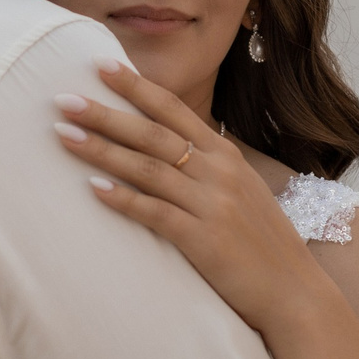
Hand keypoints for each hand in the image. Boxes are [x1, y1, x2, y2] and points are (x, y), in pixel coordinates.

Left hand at [54, 60, 337, 335]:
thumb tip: (172, 151)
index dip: (135, 87)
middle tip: (62, 98)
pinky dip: (122, 199)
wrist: (295, 292)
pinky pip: (155, 212)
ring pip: (147, 167)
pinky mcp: (203, 238)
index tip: (100, 65)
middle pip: (152, 133)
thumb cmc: (262, 245)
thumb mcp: (241, 192)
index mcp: (225, 155)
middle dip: (105, 113)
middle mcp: (219, 172)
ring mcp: (212, 203)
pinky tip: (92, 189)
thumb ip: (209, 168)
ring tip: (62, 135)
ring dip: (101, 149)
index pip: (173, 110)